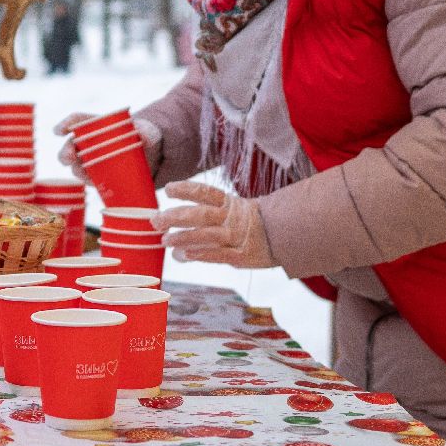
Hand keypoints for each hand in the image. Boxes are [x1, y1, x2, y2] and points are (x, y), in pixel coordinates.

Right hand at [53, 113, 162, 180]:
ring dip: (77, 170)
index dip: (66, 124)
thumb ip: (146, 132)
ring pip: (76, 166)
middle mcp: (89, 142)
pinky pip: (89, 180)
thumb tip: (143, 135)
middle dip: (65, 152)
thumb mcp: (148, 132)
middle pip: (70, 145)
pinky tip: (95, 184)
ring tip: (85, 175)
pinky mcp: (99, 175)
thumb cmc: (145, 137)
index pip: (77, 120)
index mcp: (97, 125)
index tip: (58, 132)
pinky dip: (90, 182)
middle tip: (68, 159)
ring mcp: (92, 160)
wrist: (153, 157)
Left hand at [153, 181, 273, 268]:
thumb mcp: (236, 216)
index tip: (168, 189)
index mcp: (231, 204)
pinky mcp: (244, 256)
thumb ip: (207, 226)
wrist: (289, 238)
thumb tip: (175, 244)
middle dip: (176, 216)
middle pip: (200, 214)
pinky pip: (220, 254)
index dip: (186, 189)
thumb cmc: (256, 227)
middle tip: (156, 220)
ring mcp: (238, 237)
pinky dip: (202, 254)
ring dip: (184, 237)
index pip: (205, 192)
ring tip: (165, 240)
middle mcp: (233, 218)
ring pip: (207, 234)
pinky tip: (185, 255)